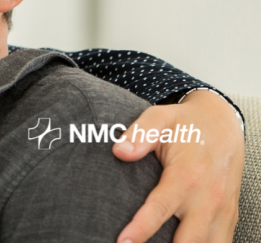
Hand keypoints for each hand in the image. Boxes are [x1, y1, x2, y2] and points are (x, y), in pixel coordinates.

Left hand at [113, 89, 243, 242]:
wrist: (223, 124)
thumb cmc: (186, 123)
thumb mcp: (160, 118)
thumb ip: (140, 134)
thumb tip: (119, 151)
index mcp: (187, 176)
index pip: (160, 208)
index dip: (141, 229)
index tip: (123, 242)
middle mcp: (208, 198)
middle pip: (189, 239)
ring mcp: (221, 210)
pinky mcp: (228, 217)